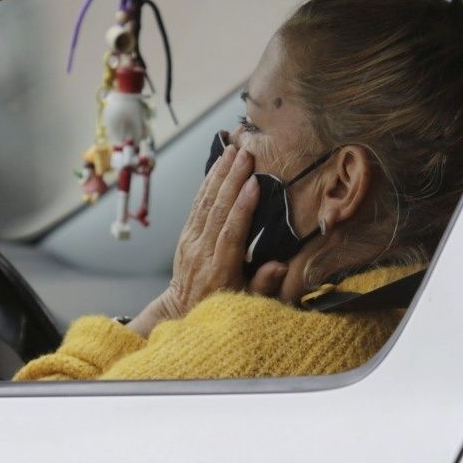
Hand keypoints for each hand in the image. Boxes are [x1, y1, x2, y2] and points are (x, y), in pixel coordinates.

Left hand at [128, 143, 286, 334]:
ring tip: (232, 151)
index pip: (231, 233)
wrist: (181, 310)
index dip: (242, 208)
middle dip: (231, 180)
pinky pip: (197, 204)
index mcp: (219, 270)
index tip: (253, 183)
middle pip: (217, 211)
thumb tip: (280, 265)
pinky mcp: (186, 234)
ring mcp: (190, 241)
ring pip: (205, 203)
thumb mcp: (246, 304)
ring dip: (219, 175)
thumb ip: (263, 284)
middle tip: (245, 155)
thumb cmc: (220, 307)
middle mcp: (202, 252)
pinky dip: (207, 183)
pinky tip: (218, 166)